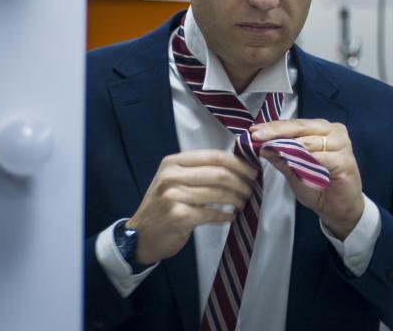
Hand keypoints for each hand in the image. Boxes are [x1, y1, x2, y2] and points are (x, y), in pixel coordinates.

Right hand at [127, 150, 258, 264]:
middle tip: (250, 189)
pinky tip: (231, 217)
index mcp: (173, 162)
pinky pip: (212, 214)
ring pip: (218, 194)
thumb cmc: (163, 205)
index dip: (238, 163)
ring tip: (242, 203)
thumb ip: (198, 170)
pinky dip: (225, 216)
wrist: (139, 236)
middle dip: (241, 182)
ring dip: (236, 199)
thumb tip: (237, 165)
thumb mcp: (174, 180)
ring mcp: (173, 196)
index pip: (214, 156)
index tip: (253, 171)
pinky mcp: (179, 217)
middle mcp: (171, 176)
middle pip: (219, 174)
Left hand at [251, 119, 363, 239]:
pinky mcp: (345, 160)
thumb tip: (261, 145)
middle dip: (277, 132)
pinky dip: (304, 158)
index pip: (295, 124)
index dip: (274, 127)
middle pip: (301, 128)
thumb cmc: (317, 186)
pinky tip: (289, 159)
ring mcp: (342, 144)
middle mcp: (334, 131)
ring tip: (268, 148)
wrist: (337, 209)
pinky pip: (320, 157)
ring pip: (309, 141)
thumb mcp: (293, 170)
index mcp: (322, 129)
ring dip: (287, 146)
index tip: (253, 131)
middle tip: (257, 135)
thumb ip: (280, 156)